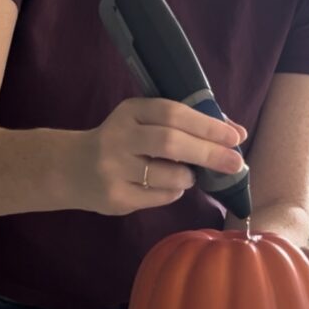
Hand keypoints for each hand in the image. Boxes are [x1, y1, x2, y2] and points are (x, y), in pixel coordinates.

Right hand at [78, 97, 246, 215]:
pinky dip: (174, 191)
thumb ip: (185, 123)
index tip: (235, 136)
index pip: (172, 113)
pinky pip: (160, 197)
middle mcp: (119, 137)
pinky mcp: (116, 197)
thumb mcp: (144, 121)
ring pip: (169, 175)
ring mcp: (115, 169)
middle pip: (171, 143)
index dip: (206, 124)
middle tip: (235, 162)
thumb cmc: (121, 140)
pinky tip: (168, 185)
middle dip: (209, 152)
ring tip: (189, 174)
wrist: (71, 168)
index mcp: (130, 111)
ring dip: (189, 176)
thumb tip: (237, 133)